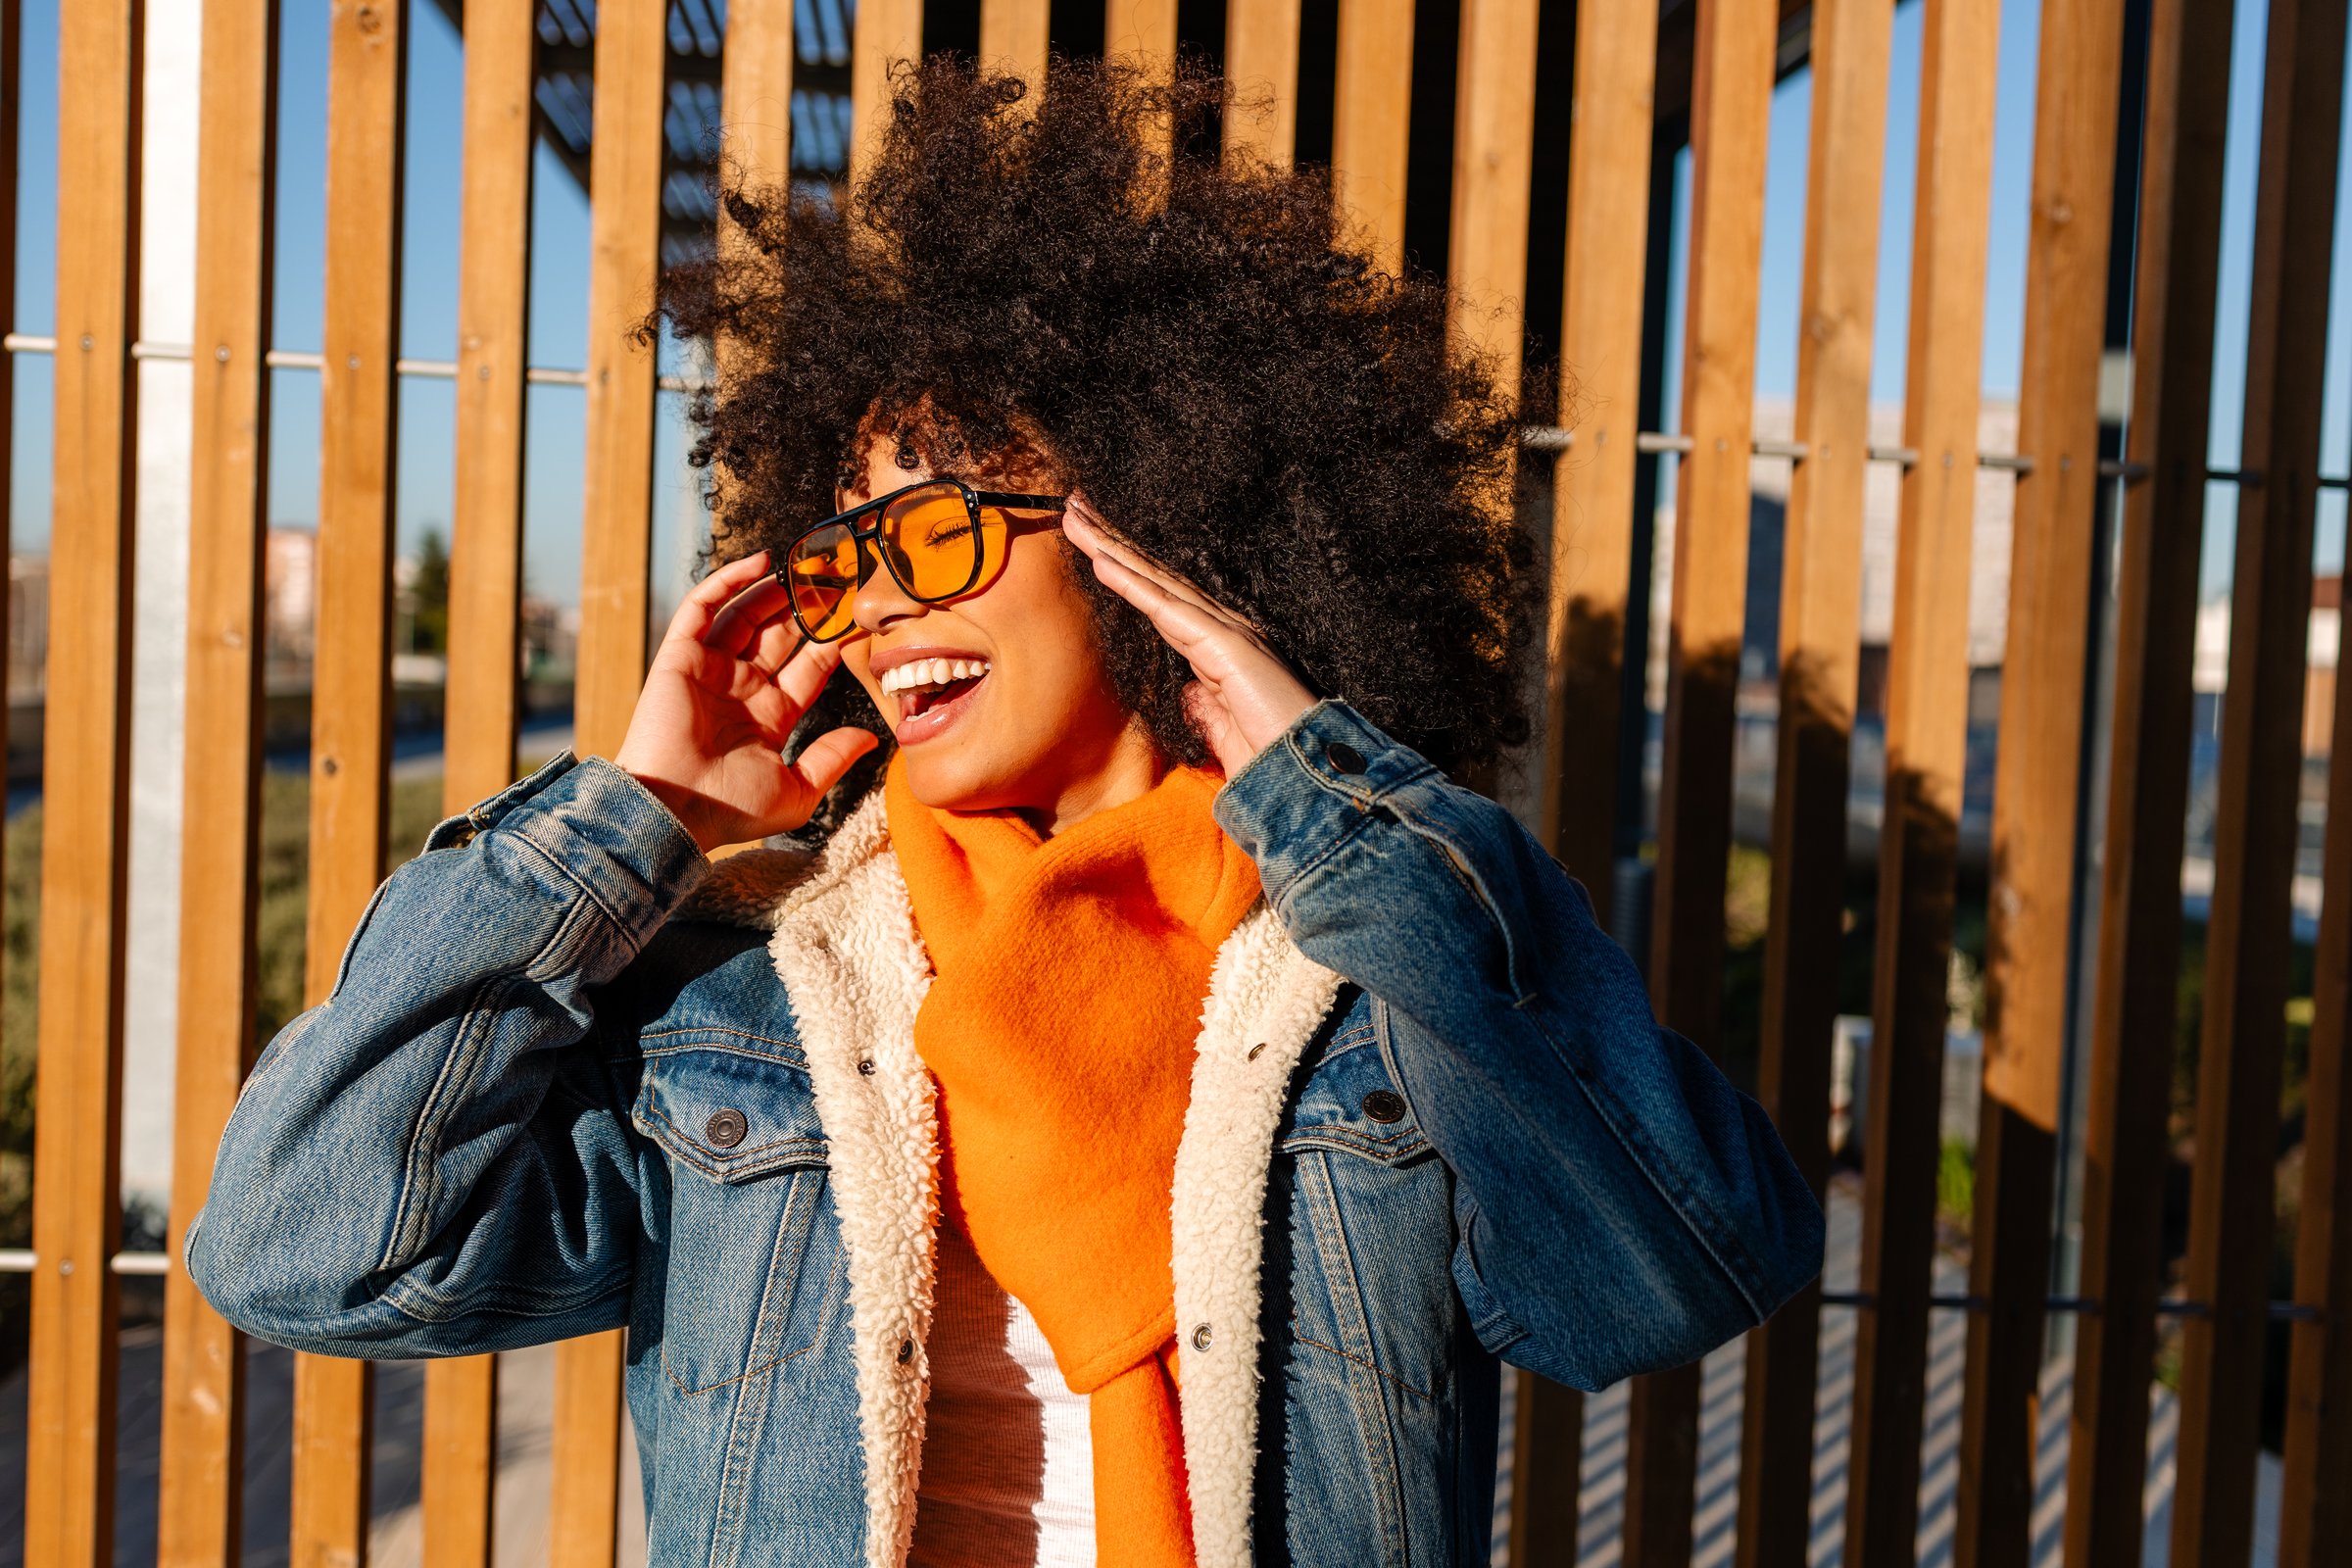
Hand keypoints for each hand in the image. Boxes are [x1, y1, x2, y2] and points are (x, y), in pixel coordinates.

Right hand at [612, 549, 879, 853]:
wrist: (675, 809)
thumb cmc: (732, 809)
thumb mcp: (798, 791)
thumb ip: (833, 759)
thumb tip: (871, 739)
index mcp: (769, 716)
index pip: (808, 668)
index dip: (831, 642)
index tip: (858, 618)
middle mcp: (741, 688)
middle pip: (780, 636)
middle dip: (807, 609)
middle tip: (836, 579)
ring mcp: (710, 670)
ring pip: (746, 616)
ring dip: (773, 591)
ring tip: (805, 567)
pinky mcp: (681, 656)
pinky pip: (703, 609)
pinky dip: (728, 582)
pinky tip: (760, 563)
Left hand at [1061, 497, 1316, 776]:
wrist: (1307, 777)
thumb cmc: (1270, 757)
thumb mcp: (1224, 731)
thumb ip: (1205, 709)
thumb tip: (1190, 693)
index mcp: (1218, 646)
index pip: (1161, 597)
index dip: (1126, 567)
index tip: (1092, 544)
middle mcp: (1222, 628)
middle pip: (1155, 577)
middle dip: (1113, 541)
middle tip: (1075, 508)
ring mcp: (1225, 633)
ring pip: (1156, 581)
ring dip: (1113, 548)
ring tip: (1076, 516)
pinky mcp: (1225, 646)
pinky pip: (1166, 609)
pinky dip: (1132, 584)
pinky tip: (1102, 561)